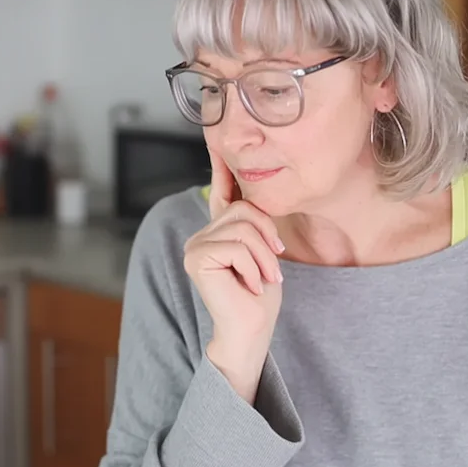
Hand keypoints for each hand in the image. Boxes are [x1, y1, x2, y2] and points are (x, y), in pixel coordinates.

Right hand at [183, 149, 284, 402]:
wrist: (251, 330)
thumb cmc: (260, 295)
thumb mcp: (263, 252)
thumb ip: (254, 225)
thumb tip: (253, 188)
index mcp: (217, 231)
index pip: (223, 191)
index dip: (222, 164)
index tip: (218, 136)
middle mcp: (201, 234)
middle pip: (246, 209)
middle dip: (268, 239)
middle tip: (272, 268)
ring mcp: (195, 245)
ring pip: (244, 227)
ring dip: (264, 257)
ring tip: (262, 279)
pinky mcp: (197, 257)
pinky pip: (237, 246)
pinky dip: (253, 267)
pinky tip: (248, 285)